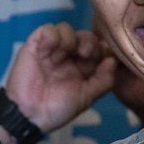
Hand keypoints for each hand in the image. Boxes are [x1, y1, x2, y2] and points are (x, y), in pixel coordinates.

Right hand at [0, 23, 117, 143]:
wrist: (30, 114)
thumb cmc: (57, 110)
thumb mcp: (86, 98)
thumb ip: (104, 80)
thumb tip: (113, 60)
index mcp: (80, 68)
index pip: (96, 48)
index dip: (101, 48)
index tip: (102, 55)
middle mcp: (67, 57)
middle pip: (84, 35)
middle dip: (88, 42)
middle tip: (85, 54)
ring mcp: (51, 50)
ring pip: (66, 28)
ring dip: (69, 39)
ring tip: (62, 56)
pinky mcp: (35, 46)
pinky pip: (47, 29)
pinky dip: (52, 36)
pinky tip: (49, 52)